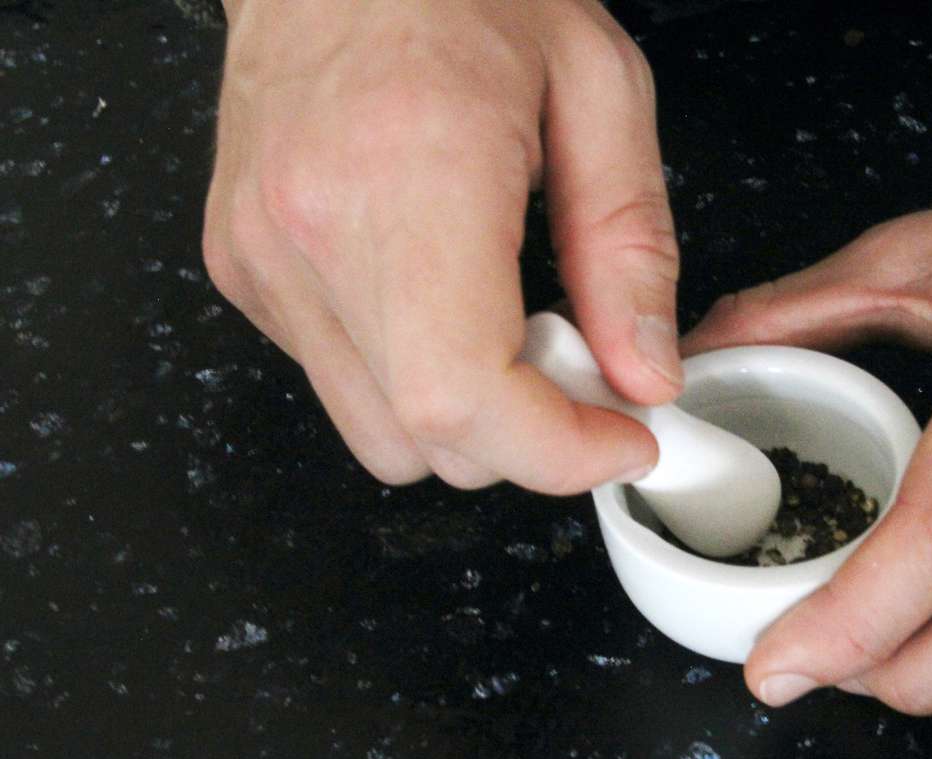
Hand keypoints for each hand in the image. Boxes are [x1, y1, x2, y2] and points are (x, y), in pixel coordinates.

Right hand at [203, 0, 681, 490]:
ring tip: (509, 317)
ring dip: (467, 416)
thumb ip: (628, 247)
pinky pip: (342, 383)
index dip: (557, 452)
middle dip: (529, 435)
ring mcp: (262, 257)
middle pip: (426, 441)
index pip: (460, 397)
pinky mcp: (242, 270)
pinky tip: (445, 295)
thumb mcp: (600, 88)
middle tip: (583, 359)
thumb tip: (643, 374)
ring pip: (380, 437)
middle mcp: (311, 230)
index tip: (624, 438)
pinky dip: (410, 373)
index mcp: (409, 174)